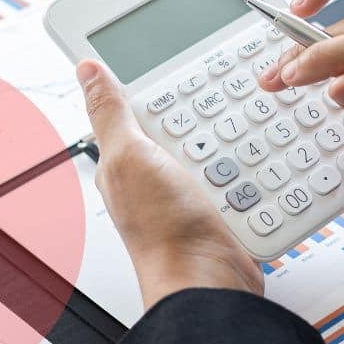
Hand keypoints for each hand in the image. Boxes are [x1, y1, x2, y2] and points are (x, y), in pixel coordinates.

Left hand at [76, 60, 262, 309]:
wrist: (208, 279)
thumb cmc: (163, 230)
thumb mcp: (129, 156)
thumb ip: (110, 113)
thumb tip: (86, 70)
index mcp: (125, 158)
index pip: (140, 106)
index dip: (159, 85)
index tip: (182, 63)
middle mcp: (155, 175)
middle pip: (185, 122)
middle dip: (206, 110)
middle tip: (227, 94)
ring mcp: (189, 191)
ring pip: (216, 145)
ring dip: (234, 138)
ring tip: (248, 124)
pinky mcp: (221, 206)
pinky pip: (240, 172)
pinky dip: (251, 165)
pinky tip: (257, 159)